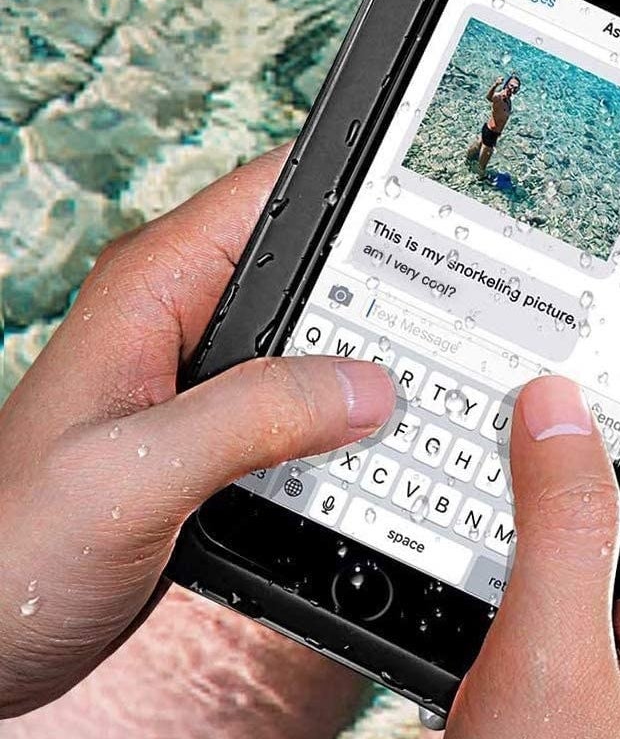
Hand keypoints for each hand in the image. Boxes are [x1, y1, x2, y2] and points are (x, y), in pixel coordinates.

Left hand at [0, 146, 396, 717]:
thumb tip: (367, 388)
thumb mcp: (135, 474)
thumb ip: (253, 418)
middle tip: (456, 312)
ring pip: (315, 339)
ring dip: (369, 359)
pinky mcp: (221, 432)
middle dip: (381, 284)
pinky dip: (348, 417)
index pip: (269, 195)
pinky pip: (305, 403)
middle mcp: (184, 319)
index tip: (430, 203)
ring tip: (435, 378)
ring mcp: (205, 378)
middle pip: (309, 267)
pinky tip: (384, 443)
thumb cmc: (11, 548)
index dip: (352, 189)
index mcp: (153, 289)